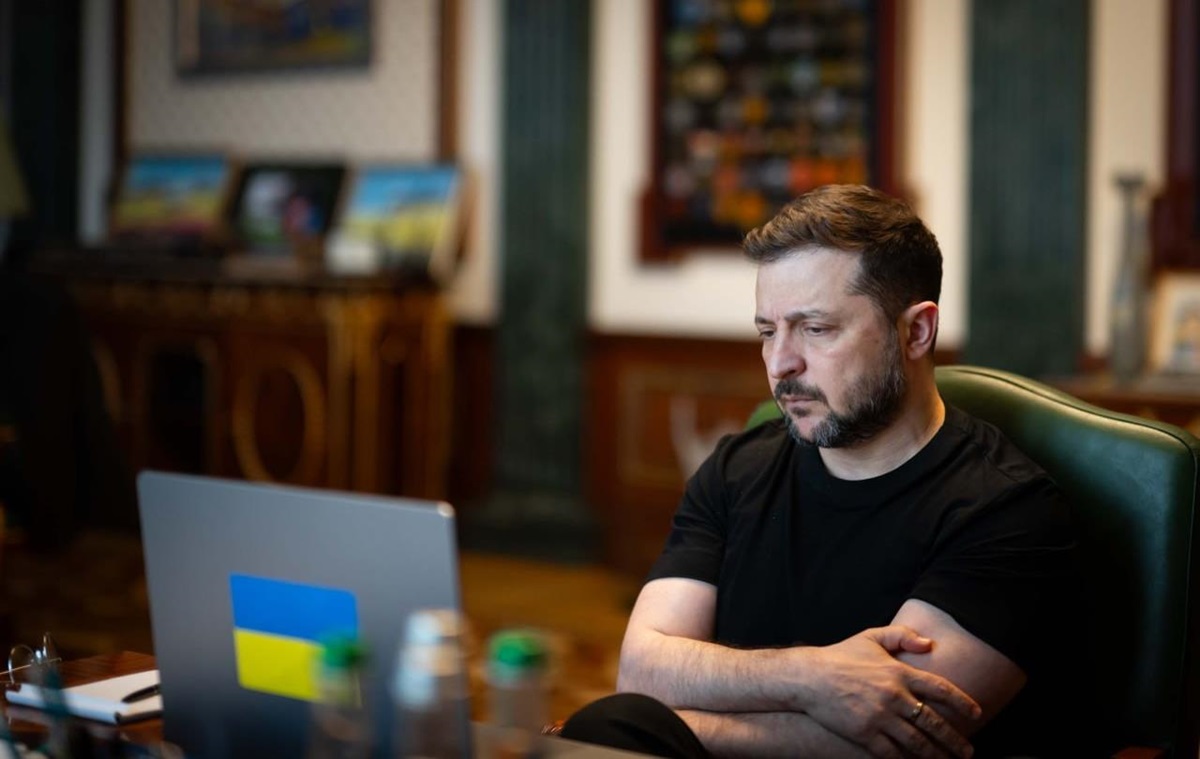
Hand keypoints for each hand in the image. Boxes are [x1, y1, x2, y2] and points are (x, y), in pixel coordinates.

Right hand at [796, 625, 980, 758]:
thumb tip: (929, 644)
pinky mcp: (864, 733)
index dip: (962, 702)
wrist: (809, 677)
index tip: (976, 714)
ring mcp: (880, 717)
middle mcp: (894, 696)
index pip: (940, 689)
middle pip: (934, 722)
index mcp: (899, 672)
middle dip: (954, 740)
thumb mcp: (871, 637)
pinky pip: (892, 753)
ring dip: (936, 755)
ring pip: (917, 742)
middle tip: (967, 751)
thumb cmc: (840, 656)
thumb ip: (902, 636)